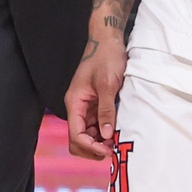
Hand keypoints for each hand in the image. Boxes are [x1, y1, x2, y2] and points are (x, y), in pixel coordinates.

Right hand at [64, 30, 126, 159]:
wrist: (108, 40)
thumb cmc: (106, 57)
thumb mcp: (107, 84)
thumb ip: (106, 110)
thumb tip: (105, 135)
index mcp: (75, 102)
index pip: (76, 134)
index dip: (90, 146)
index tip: (108, 150)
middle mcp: (77, 107)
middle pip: (78, 139)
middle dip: (92, 148)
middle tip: (112, 149)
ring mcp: (86, 106)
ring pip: (87, 134)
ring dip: (99, 142)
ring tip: (116, 142)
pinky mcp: (95, 104)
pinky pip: (96, 125)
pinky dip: (104, 132)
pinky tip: (116, 132)